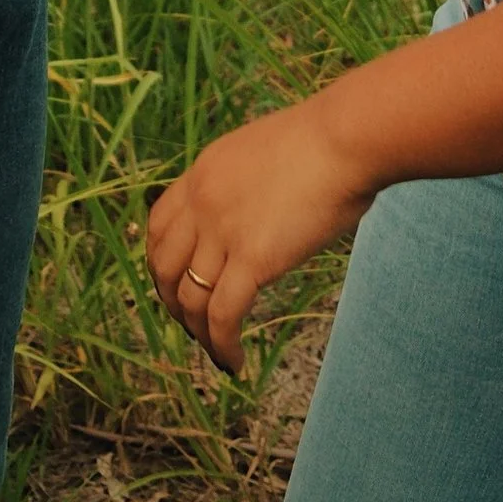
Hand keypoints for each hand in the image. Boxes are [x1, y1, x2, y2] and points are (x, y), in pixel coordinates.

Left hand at [146, 98, 376, 378]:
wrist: (344, 139)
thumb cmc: (324, 144)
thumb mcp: (263, 155)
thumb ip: (244, 185)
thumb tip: (255, 214)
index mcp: (203, 172)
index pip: (158, 225)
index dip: (160, 261)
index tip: (175, 285)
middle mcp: (202, 201)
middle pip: (163, 266)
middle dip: (173, 303)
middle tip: (193, 325)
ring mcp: (223, 230)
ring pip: (190, 299)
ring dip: (199, 334)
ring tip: (218, 352)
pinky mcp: (252, 259)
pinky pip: (222, 316)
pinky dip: (223, 346)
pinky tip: (236, 362)